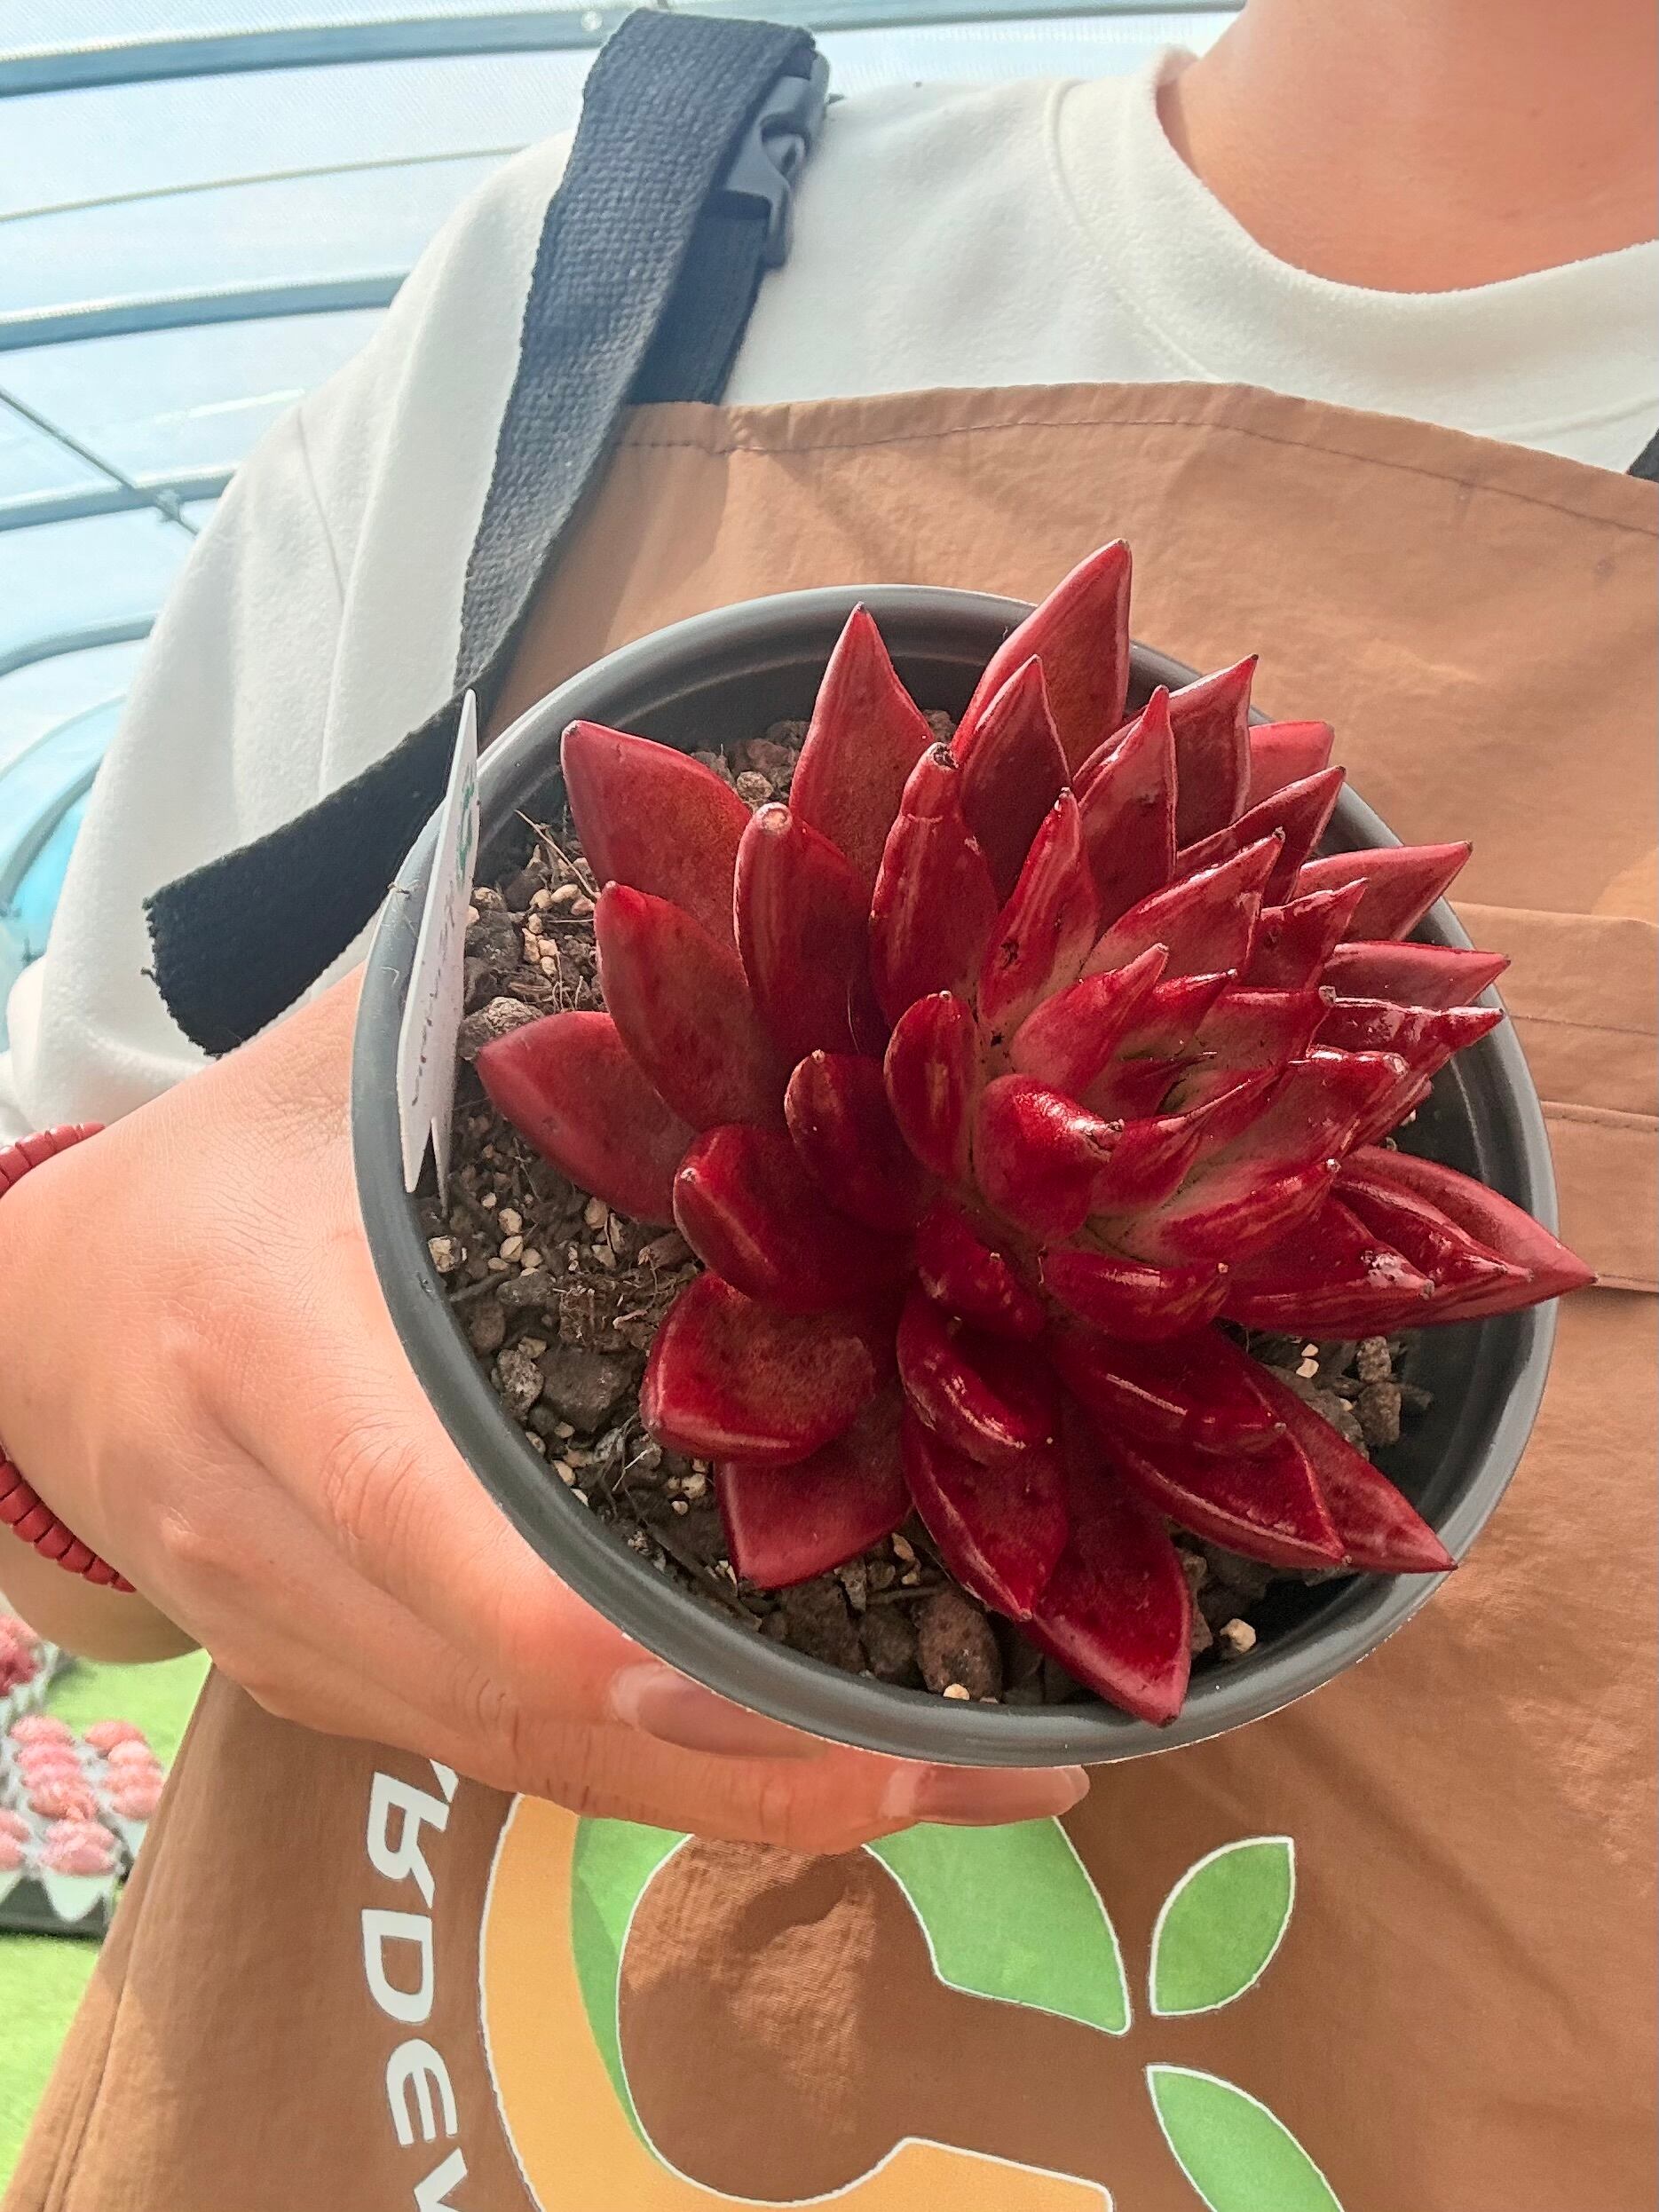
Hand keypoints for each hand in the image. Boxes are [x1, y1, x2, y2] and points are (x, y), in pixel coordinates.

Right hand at [0, 974, 1084, 1850]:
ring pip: (535, 1766)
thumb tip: (762, 888)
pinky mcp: (328, 1699)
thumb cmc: (224, 1169)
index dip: (605, 1621)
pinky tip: (826, 1760)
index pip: (434, 1514)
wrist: (35, 1325)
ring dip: (752, 1799)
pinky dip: (670, 1778)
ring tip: (966, 1782)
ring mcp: (293, 1646)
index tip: (809, 1672)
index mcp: (267, 1348)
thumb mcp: (346, 1060)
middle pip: (526, 1700)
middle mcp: (265, 1536)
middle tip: (995, 1765)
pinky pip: (512, 1763)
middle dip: (768, 1758)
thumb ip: (531, 1004)